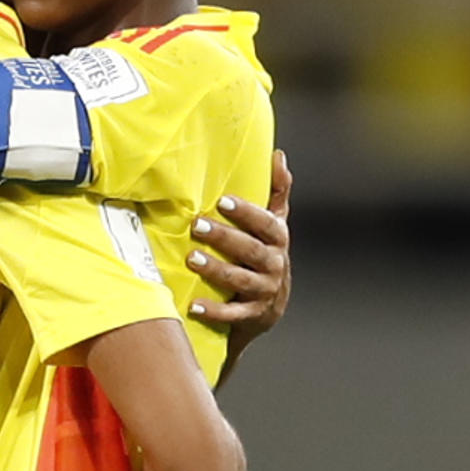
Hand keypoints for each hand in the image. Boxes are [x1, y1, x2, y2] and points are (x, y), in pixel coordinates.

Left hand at [188, 149, 292, 353]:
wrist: (269, 307)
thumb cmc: (265, 255)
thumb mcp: (274, 225)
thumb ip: (277, 192)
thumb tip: (278, 155)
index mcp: (278, 240)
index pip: (266, 223)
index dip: (246, 212)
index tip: (223, 201)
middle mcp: (275, 265)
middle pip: (250, 250)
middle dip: (224, 237)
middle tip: (197, 225)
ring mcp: (265, 291)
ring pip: (240, 279)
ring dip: (215, 269)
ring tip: (191, 259)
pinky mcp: (253, 315)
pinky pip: (233, 314)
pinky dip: (214, 311)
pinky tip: (194, 305)